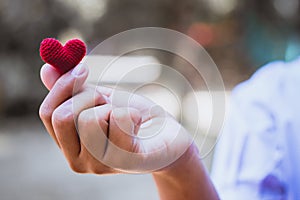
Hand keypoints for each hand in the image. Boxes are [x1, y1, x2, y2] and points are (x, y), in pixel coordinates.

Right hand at [39, 63, 191, 173]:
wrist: (168, 136)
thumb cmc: (134, 119)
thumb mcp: (102, 100)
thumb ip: (74, 90)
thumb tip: (45, 69)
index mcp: (70, 144)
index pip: (48, 113)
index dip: (63, 85)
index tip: (83, 68)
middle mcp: (79, 161)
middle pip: (62, 116)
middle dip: (89, 97)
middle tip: (111, 101)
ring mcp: (101, 165)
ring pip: (91, 118)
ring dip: (113, 107)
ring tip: (128, 117)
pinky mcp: (126, 161)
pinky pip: (118, 120)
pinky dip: (131, 112)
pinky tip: (139, 124)